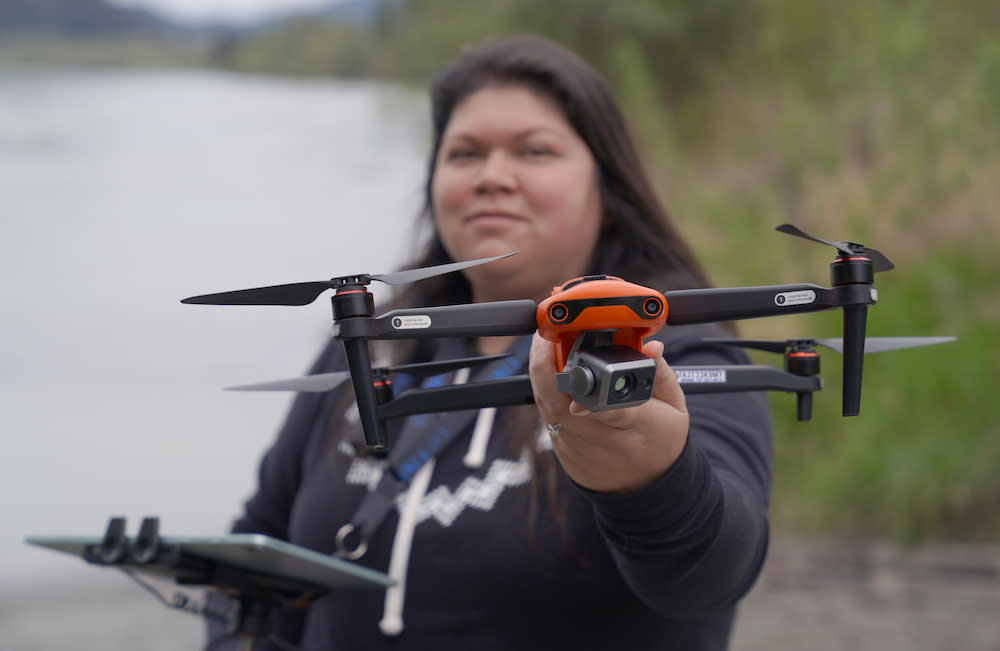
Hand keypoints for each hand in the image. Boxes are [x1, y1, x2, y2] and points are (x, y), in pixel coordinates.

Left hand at [529, 333, 688, 492]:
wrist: (643, 490)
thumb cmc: (661, 444)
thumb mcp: (675, 408)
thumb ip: (660, 373)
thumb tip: (650, 345)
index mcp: (636, 426)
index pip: (612, 407)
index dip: (594, 387)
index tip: (582, 369)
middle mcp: (598, 436)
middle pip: (563, 400)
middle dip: (548, 365)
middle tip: (549, 335)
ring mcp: (574, 442)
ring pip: (546, 402)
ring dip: (541, 369)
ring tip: (546, 342)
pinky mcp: (559, 445)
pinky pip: (546, 411)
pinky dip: (545, 386)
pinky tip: (550, 366)